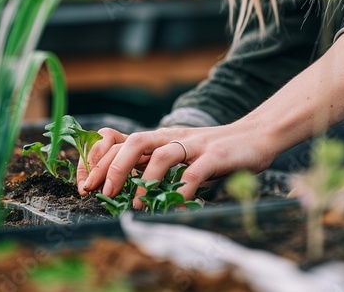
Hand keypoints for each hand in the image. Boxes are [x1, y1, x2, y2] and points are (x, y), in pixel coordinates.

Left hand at [77, 123, 276, 208]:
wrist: (256, 135)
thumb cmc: (214, 151)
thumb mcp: (179, 153)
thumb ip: (154, 163)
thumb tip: (120, 182)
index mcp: (161, 138)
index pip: (119, 140)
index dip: (98, 160)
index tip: (87, 184)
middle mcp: (173, 137)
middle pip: (135, 143)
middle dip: (113, 168)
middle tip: (103, 193)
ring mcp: (195, 145)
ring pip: (161, 154)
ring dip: (144, 181)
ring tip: (136, 204)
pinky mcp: (216, 155)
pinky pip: (195, 173)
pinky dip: (182, 192)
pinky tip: (176, 207)